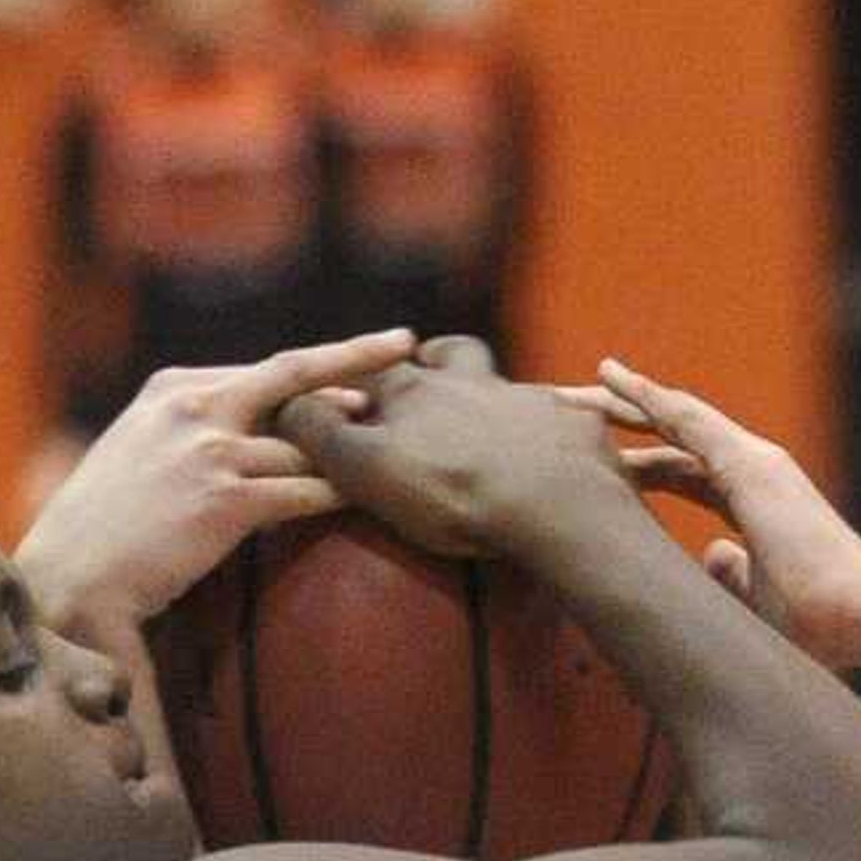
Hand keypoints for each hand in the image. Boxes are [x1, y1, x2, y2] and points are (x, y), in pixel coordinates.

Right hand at [14, 334, 414, 629]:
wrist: (72, 574)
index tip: (362, 359)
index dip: (319, 369)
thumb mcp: (138, 452)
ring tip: (408, 447)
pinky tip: (376, 496)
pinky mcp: (226, 499)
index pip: (262, 371)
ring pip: (308, 440)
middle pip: (294, 373)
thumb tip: (238, 432)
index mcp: (173, 388)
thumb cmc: (104, 526)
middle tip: (406, 343)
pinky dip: (344, 492)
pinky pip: (305, 490)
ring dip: (359, 446)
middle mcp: (194, 407)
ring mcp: (211, 450)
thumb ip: (186, 431)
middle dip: (356, 355)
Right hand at [275, 338, 636, 564]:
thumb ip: (323, 435)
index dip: (362, 380)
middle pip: (449, 356)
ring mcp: (527, 398)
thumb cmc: (452, 491)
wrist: (555, 504)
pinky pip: (564, 416)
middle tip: (433, 381)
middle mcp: (470, 380)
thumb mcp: (368, 469)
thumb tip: (285, 403)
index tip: (356, 393)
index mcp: (415, 390)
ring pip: (507, 383)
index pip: (377, 371)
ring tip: (496, 426)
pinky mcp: (575, 424)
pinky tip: (557, 454)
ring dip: (497, 397)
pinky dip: (555, 429)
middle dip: (435, 363)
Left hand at [570, 357, 860, 669]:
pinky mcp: (750, 462)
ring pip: (672, 416)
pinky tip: (609, 379)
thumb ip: (730, 576)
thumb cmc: (817, 622)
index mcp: (751, 502)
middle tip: (563, 413)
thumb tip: (708, 558)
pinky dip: (646, 396)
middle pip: (669, 438)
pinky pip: (687, 418)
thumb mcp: (755, 599)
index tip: (595, 462)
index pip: (680, 472)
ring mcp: (752, 461)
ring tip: (566, 391)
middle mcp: (751, 471)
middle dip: (616, 424)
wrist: (860, 613)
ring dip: (618, 400)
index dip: (636, 465)